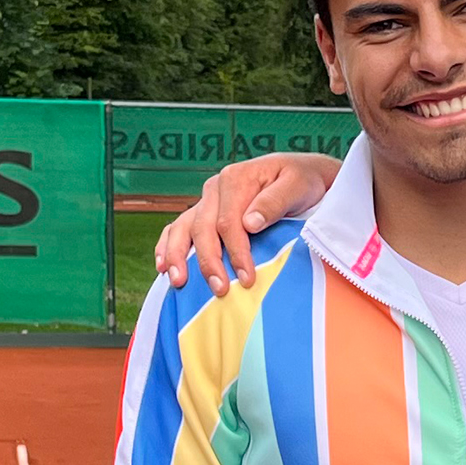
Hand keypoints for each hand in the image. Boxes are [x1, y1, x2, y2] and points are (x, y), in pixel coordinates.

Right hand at [154, 153, 340, 294]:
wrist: (302, 175)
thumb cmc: (301, 181)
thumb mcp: (297, 186)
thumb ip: (274, 203)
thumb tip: (249, 223)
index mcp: (236, 178)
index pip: (229, 221)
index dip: (236, 252)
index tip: (247, 278)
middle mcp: (215, 188)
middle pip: (203, 228)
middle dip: (209, 261)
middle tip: (220, 289)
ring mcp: (207, 200)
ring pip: (183, 228)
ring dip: (177, 256)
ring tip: (178, 282)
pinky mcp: (204, 212)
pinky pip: (177, 228)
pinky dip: (167, 246)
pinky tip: (163, 267)